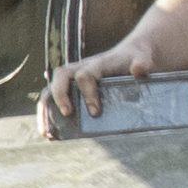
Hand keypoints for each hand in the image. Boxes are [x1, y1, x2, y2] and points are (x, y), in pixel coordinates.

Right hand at [38, 41, 157, 133]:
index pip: (85, 74)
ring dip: (45, 109)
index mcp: (97, 63)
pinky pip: (51, 99)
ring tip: (47, 133)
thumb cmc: (136, 59)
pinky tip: (49, 134)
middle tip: (68, 114)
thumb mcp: (142, 59)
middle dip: (60, 95)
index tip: (95, 112)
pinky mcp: (71, 88)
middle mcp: (80, 68)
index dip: (88, 93)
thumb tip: (139, 70)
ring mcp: (73, 78)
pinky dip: (46, 115)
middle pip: (61, 75)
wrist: (130, 54)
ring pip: (50, 88)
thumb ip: (141, 64)